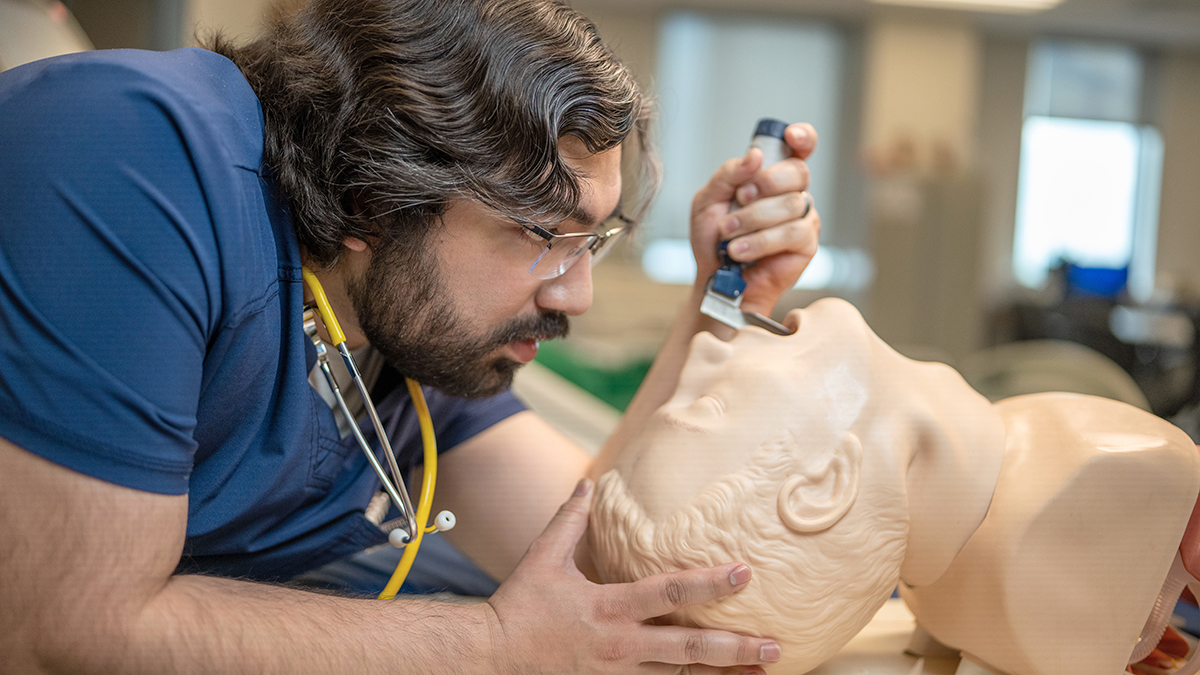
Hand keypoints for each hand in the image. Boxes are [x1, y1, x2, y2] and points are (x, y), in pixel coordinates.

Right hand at [486, 479, 780, 674]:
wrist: (491, 659)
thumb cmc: (519, 606)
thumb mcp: (542, 558)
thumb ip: (569, 520)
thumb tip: (586, 483)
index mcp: (607, 607)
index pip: (667, 594)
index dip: (707, 584)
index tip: (743, 573)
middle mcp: (620, 645)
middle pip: (688, 649)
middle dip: (735, 647)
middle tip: (775, 645)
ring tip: (762, 671)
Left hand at [690, 123, 820, 316]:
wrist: (715, 280)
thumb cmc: (713, 240)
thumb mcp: (708, 201)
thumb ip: (728, 175)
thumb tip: (754, 156)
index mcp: (772, 177)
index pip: (800, 148)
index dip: (803, 137)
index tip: (791, 136)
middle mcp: (793, 193)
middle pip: (797, 171)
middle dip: (765, 182)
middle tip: (740, 199)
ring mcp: (804, 218)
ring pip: (792, 203)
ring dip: (753, 218)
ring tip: (728, 234)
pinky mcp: (806, 244)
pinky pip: (792, 232)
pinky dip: (761, 241)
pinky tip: (740, 250)